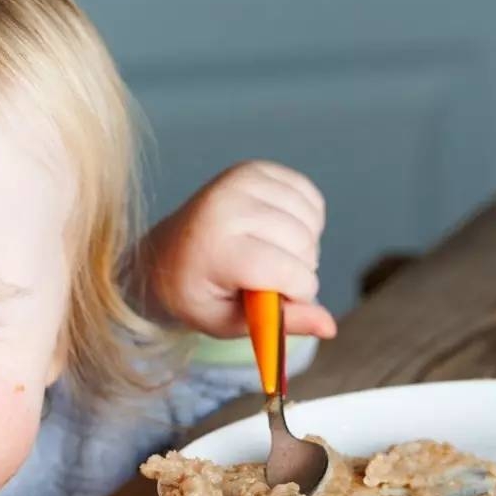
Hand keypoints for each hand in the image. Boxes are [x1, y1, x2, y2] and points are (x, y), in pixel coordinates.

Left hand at [137, 161, 337, 338]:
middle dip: (299, 272)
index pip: (290, 272)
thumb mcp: (229, 322)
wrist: (164, 254)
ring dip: (304, 247)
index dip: (296, 294)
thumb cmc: (196, 294)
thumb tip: (330, 327)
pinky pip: (310, 197)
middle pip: (305, 246)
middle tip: (265, 279)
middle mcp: (228, 204)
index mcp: (216, 247)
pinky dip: (305, 221)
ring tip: (269, 256)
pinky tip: (277, 232)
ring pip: (311, 222)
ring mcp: (242, 180)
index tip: (272, 301)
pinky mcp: (256, 169)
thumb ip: (281, 324)